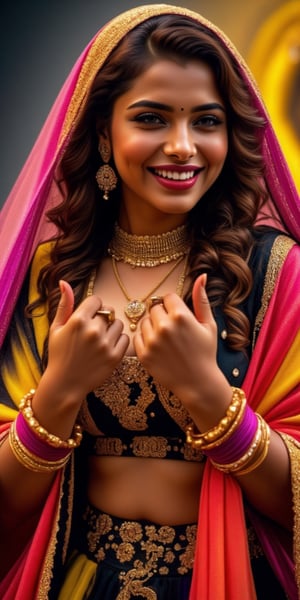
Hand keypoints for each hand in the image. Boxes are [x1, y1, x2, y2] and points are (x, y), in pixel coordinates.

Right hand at [45, 280, 128, 401]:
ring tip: (101, 339)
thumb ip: (63, 305)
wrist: (65, 383)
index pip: (96, 300)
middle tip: (94, 331)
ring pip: (118, 324)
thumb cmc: (59, 354)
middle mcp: (93, 331)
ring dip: (112, 329)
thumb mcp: (56, 328)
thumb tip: (64, 282)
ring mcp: (105, 344)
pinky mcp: (115, 357)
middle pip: (108, 312)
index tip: (89, 317)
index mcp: (78, 321)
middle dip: (102, 318)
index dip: (93, 307)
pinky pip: (126, 339)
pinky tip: (108, 347)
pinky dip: (119, 341)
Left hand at [134, 274, 228, 409]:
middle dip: (162, 316)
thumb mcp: (208, 325)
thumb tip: (202, 276)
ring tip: (166, 340)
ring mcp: (152, 341)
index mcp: (181, 316)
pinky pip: (137, 337)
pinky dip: (145, 340)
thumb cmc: (205, 352)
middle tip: (173, 331)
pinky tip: (158, 348)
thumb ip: (201, 299)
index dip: (173, 307)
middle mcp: (164, 326)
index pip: (167, 297)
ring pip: (144, 322)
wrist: (198, 383)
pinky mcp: (143, 355)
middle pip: (154, 308)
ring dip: (152, 327)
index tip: (179, 319)